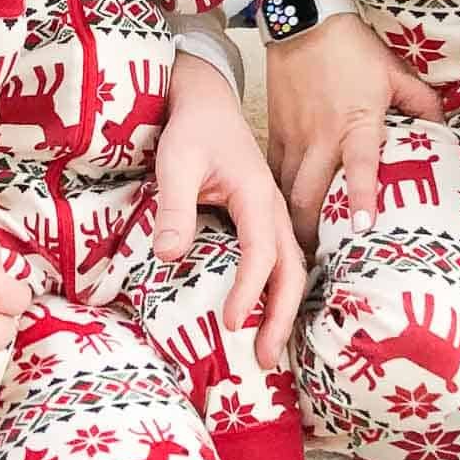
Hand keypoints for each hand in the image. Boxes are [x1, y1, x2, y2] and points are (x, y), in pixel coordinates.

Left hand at [155, 52, 305, 366]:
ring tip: (266, 351)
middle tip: (263, 360)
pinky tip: (261, 315)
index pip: (260, 252)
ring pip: (290, 268)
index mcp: (257, 194)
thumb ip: (175, 208)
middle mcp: (272, 208)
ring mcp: (271, 213)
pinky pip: (278, 260)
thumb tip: (169, 258)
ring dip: (282, 310)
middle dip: (280, 316)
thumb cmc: (190, 128)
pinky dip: (275, 292)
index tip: (231, 323)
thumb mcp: (176, 163)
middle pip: (290, 269)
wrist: (205, 99)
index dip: (249, 290)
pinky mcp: (261, 219)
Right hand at [263, 11, 441, 243]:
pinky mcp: (275, 129)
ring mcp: (293, 135)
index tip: (363, 229)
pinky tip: (281, 212)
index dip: (362, 199)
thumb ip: (422, 104)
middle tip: (320, 261)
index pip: (360, 168)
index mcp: (355, 123)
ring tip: (298, 247)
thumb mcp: (395, 72)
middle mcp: (321, 136)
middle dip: (309, 231)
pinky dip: (276, 194)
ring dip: (290, 219)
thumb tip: (444, 129)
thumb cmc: (352, 46)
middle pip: (307, 194)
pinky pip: (273, 170)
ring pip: (285, 189)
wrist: (303, 18)